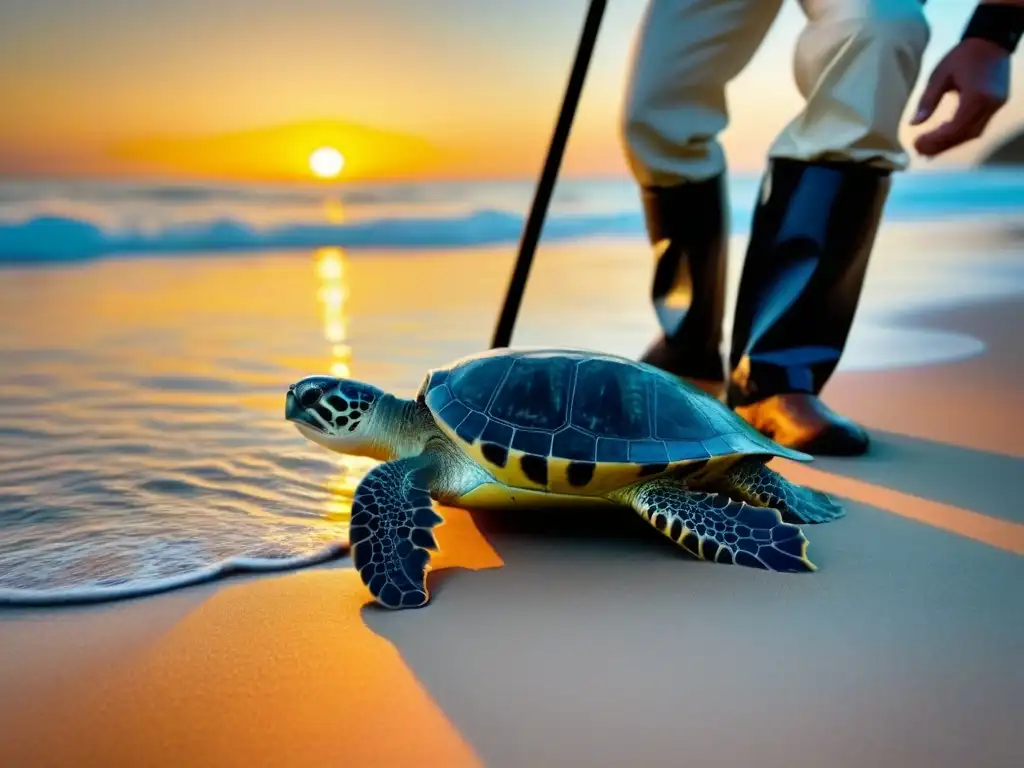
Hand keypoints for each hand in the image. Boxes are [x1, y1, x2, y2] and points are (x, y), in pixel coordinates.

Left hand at [910, 37, 1010, 156]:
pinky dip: (959, 135)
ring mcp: (996, 105)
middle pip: (963, 135)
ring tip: (928, 149)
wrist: (991, 40)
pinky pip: (977, 126)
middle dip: (940, 146)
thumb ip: (927, 100)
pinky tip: (943, 138)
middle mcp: (989, 104)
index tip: (916, 144)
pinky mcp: (996, 105)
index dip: (934, 140)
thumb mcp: (939, 75)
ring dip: (949, 144)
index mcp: (976, 96)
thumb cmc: (963, 55)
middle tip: (919, 152)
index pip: (954, 128)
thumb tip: (913, 124)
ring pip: (972, 134)